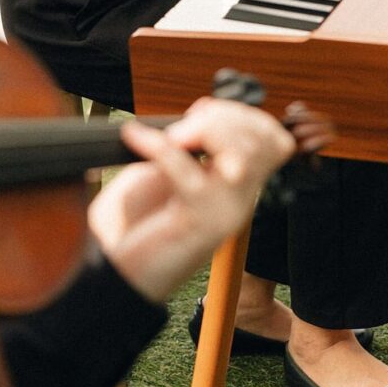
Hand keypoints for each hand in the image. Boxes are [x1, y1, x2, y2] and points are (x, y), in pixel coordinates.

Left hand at [88, 95, 295, 303]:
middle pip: (264, 143)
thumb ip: (189, 144)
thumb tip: (198, 117)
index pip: (273, 140)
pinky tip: (134, 136)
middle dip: (226, 117)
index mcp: (238, 187)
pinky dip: (157, 146)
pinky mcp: (194, 224)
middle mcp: (239, 201)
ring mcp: (222, 214)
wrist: (114, 274)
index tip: (201, 112)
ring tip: (171, 135)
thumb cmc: (135, 223)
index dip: (242, 116)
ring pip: (242, 157)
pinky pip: (187, 173)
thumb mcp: (167, 172)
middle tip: (186, 124)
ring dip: (205, 131)